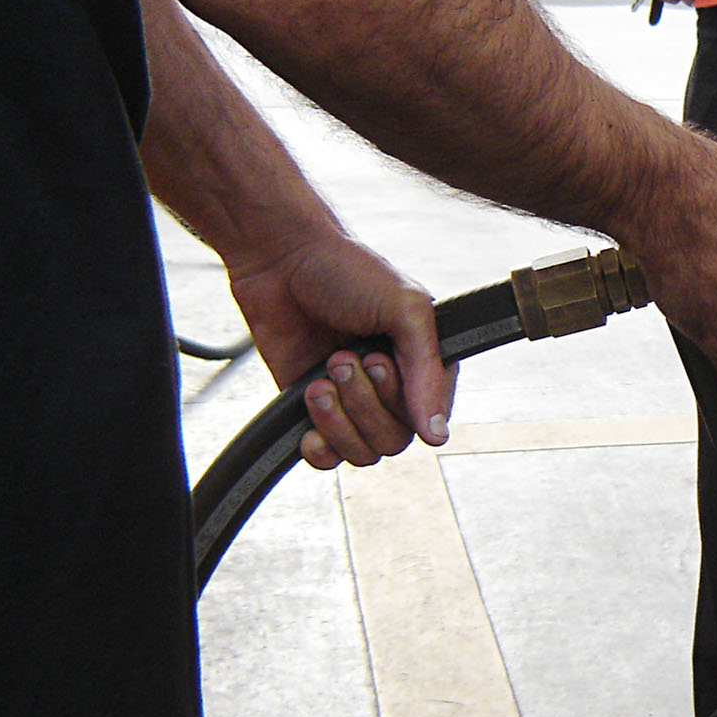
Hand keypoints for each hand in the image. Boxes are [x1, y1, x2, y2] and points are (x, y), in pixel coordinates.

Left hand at [225, 229, 453, 468]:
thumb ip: (427, 371)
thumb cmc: (346, 271)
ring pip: (363, 453)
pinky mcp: (314, 411)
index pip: (431, 418)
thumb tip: (437, 435)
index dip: (403, 401)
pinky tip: (309, 407)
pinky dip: (318, 445)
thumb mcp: (405, 309)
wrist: (280, 258)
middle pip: (395, 441)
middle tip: (342, 357)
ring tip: (320, 377)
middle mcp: (393, 388)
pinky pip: (328, 458)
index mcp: (424, 363)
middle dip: (364, 402)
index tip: (377, 359)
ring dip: (339, 418)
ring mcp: (353, 402)